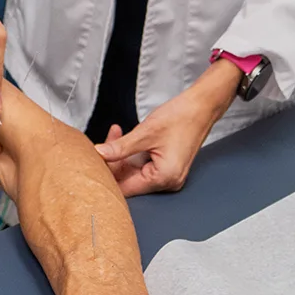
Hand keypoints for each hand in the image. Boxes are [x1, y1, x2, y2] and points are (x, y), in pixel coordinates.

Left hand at [94, 61, 241, 196]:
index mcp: (163, 178)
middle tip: (103, 141)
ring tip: (114, 133)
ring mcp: (167, 176)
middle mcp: (167, 182)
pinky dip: (131, 152)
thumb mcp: (145, 133)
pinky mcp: (166, 167)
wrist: (201, 107)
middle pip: (128, 180)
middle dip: (113, 162)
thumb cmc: (180, 118)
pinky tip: (123, 136)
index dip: (107, 175)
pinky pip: (142, 165)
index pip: (125, 188)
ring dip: (120, 155)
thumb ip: (120, 147)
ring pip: (133, 171)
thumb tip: (98, 154)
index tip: (93, 160)